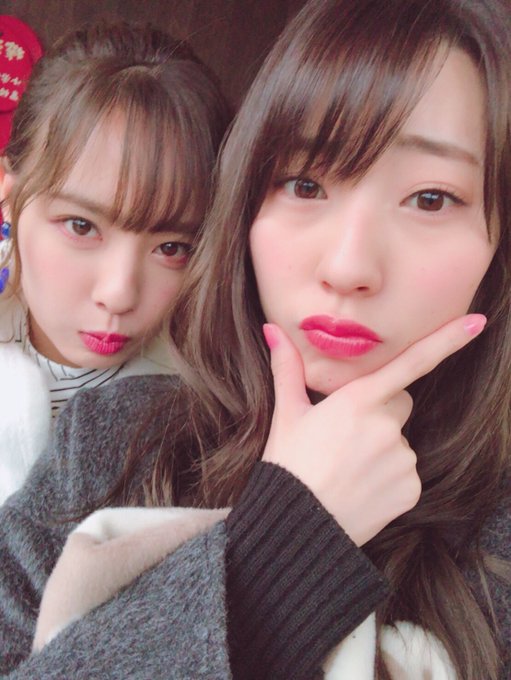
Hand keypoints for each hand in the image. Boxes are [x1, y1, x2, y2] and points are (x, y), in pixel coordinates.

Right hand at [262, 314, 485, 545]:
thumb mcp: (287, 415)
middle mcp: (386, 427)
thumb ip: (287, 368)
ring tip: (348, 470)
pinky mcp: (411, 489)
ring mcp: (402, 459)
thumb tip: (272, 330)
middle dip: (380, 411)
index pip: (410, 364)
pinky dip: (390, 478)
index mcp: (357, 401)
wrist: (297, 526)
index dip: (446, 341)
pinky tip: (362, 489)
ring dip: (382, 449)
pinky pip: (407, 473)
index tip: (477, 322)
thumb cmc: (289, 465)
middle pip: (399, 403)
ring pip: (400, 441)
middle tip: (346, 435)